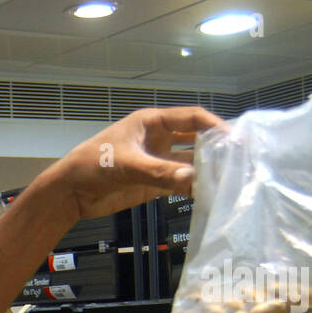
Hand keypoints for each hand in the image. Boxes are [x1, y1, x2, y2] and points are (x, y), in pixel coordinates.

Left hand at [41, 106, 226, 220]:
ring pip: (190, 163)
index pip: (192, 118)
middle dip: (216, 148)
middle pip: (197, 139)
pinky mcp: (154, 183)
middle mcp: (159, 139)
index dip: (214, 125)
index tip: (234, 138)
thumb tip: (191, 178)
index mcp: (152, 123)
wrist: (70, 192)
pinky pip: (180, 183)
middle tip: (240, 159)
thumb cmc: (91, 165)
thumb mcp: (126, 165)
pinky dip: (193, 188)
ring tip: (230, 179)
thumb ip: (158, 172)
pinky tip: (209, 195)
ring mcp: (158, 161)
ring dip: (207, 171)